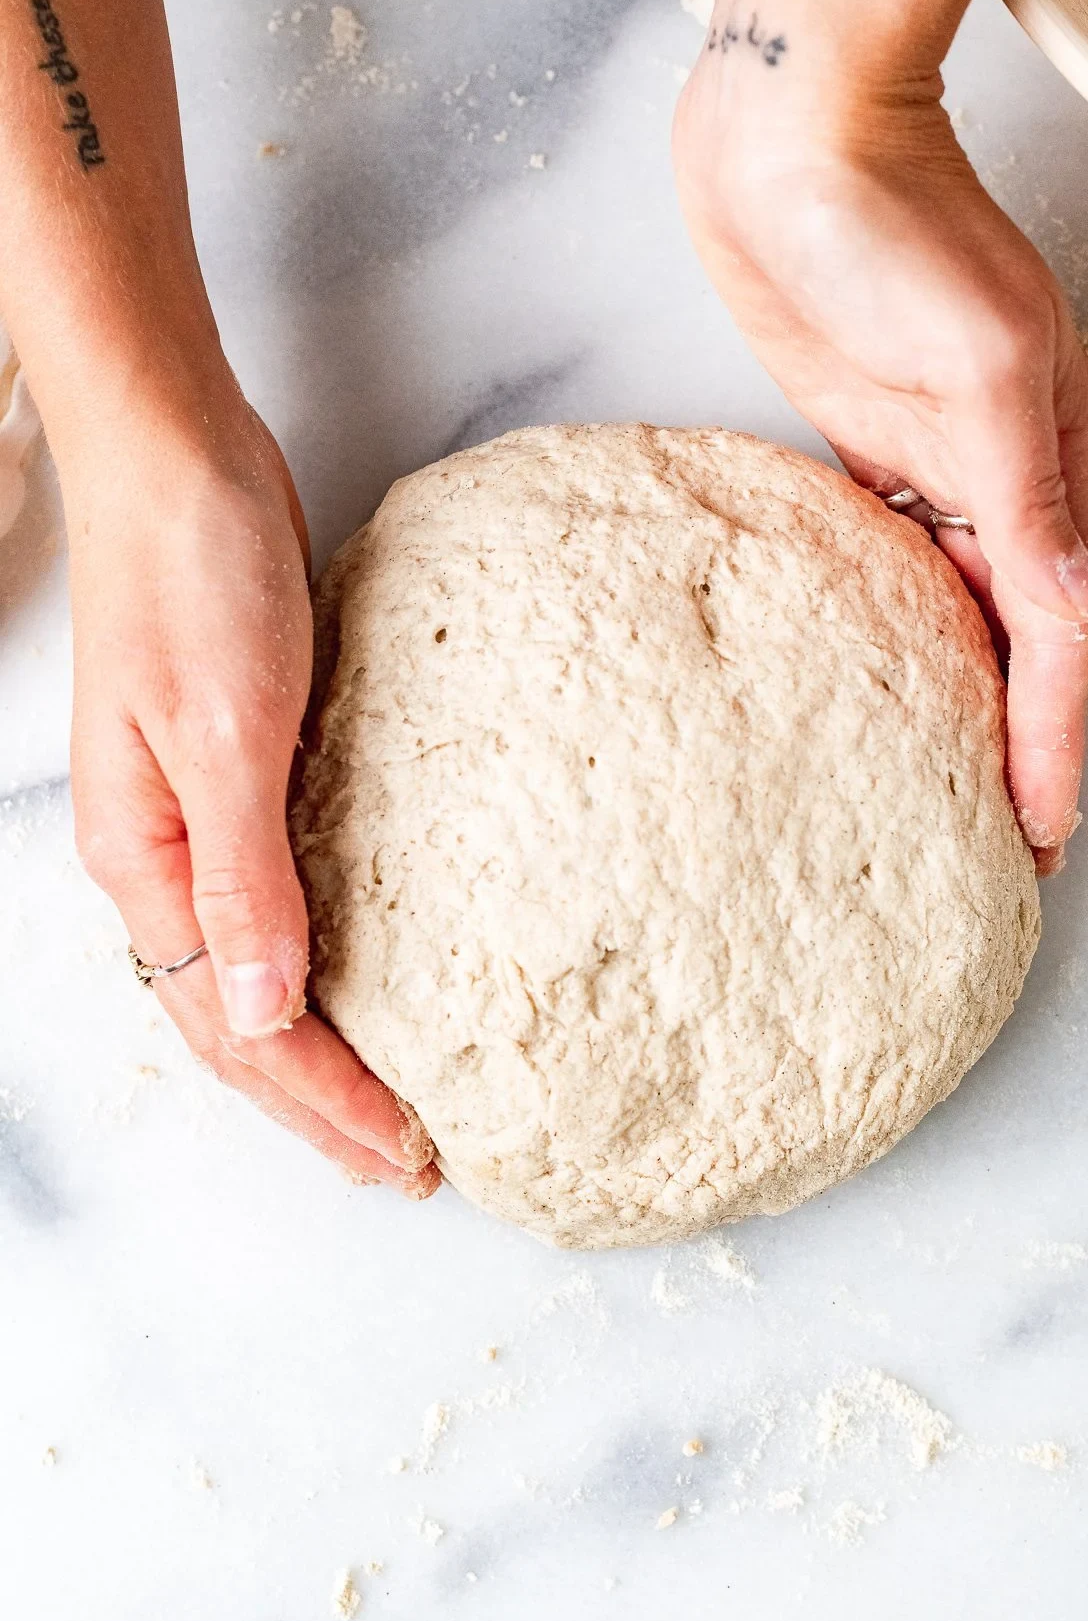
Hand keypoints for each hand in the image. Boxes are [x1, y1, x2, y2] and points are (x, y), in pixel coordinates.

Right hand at [64, 394, 440, 1195]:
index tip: (408, 1154)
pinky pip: (285, 898)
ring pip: (259, 969)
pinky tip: (375, 974)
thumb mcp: (222, 733)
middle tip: (409, 1165)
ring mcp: (201, 819)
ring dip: (322, 1044)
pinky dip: (327, 958)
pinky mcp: (247, 772)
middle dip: (320, 1102)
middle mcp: (165, 860)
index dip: (322, 1101)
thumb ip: (244, 877)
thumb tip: (263, 1012)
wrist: (179, 455)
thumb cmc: (192, 576)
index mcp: (147, 864)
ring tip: (391, 1103)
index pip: (238, 1026)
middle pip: (239, 1019)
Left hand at [674, 89, 1087, 873]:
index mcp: (1055, 458)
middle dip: (1019, 739)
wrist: (797, 136)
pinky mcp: (861, 445)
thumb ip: (1027, 496)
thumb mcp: (982, 364)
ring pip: (959, 609)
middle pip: (1022, 638)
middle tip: (1001, 843)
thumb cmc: (895, 228)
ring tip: (942, 786)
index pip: (1062, 636)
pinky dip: (895, 629)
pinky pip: (889, 564)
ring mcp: (932, 460)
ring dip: (958, 694)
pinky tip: (877, 680)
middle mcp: (1003, 471)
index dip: (1052, 741)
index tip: (1040, 833)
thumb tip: (1080, 607)